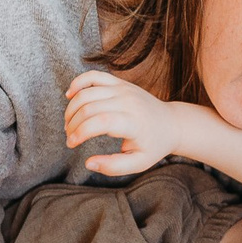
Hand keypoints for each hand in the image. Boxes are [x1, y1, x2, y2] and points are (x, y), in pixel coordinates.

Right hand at [67, 70, 188, 176]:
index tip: (71, 144)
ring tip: (69, 124)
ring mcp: (123, 89)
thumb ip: (113, 166)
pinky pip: (94, 76)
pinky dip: (78, 82)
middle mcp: (127, 102)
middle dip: (72, 124)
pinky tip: (69, 95)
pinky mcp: (119, 82)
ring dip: (71, 108)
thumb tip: (88, 163)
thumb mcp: (138, 163)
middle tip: (70, 138)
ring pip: (87, 92)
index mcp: (133, 122)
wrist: (172, 123)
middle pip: (88, 107)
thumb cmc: (153, 145)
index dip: (80, 132)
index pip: (99, 122)